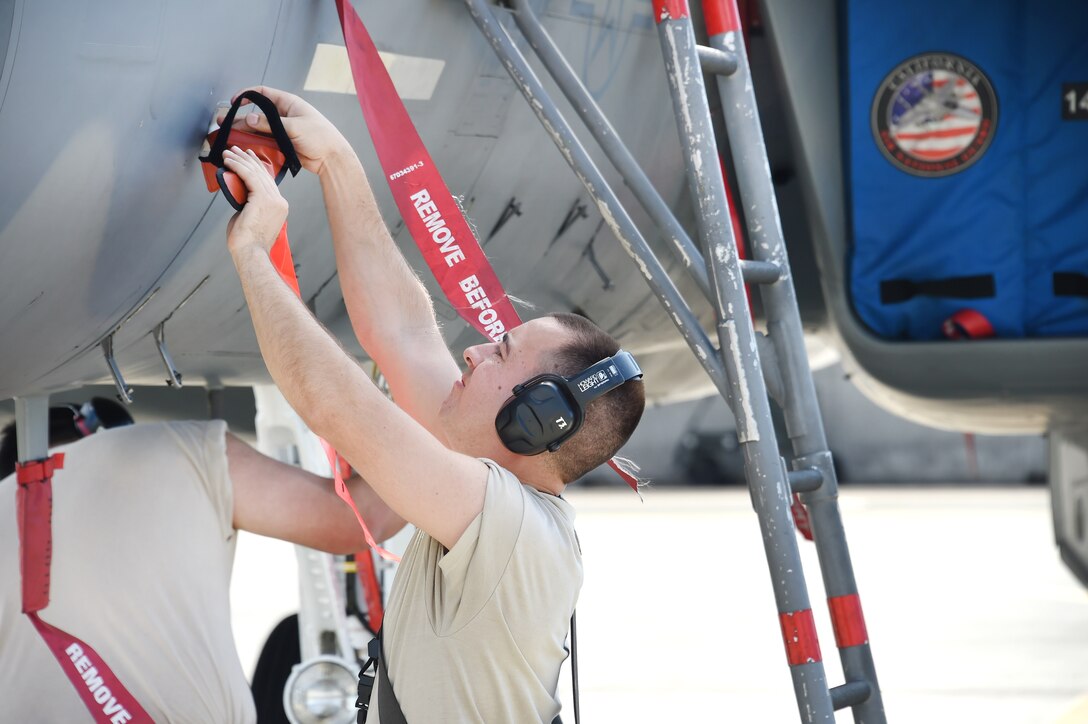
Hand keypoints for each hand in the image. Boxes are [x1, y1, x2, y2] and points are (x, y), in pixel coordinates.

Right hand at [216, 86, 350, 174]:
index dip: (247, 95)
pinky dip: (254, 143)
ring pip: (259, 129)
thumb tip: (250, 118)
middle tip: (224, 121)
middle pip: (257, 113)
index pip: (263, 94)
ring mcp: (282, 130)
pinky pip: (264, 141)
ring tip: (227, 135)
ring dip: (244, 132)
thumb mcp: (294, 127)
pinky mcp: (282, 144)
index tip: (234, 101)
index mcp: (288, 104)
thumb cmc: (321, 137)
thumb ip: (270, 123)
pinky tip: (242, 145)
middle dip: (240, 117)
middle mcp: (283, 115)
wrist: (332, 158)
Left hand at [223, 147, 288, 255]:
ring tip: (228, 153)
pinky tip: (229, 161)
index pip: (268, 181)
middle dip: (248, 159)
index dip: (258, 166)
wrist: (251, 253)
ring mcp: (273, 200)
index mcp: (279, 207)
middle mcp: (279, 201)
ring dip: (240, 160)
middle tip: (236, 150)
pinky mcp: (263, 199)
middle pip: (263, 174)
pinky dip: (238, 166)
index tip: (249, 156)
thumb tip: (239, 197)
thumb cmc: (248, 242)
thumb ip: (248, 206)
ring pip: (255, 173)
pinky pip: (249, 176)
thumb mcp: (251, 218)